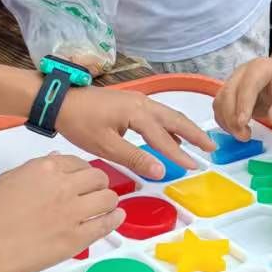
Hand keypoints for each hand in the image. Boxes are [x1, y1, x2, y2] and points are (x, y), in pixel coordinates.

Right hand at [0, 154, 123, 271]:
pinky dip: (114, 220)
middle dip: (98, 185)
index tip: (85, 179)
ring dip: (108, 202)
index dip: (84, 172)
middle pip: (98, 178)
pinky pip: (105, 225)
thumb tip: (57, 161)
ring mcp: (72, 213)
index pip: (79, 163)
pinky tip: (115, 218)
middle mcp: (63, 187)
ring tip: (107, 207)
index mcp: (46, 169)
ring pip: (108, 199)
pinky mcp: (76, 238)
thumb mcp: (10, 178)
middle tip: (95, 193)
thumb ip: (38, 169)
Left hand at [58, 87, 215, 180]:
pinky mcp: (130, 102)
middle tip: (211, 148)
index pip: (165, 138)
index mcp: (138, 113)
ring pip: (168, 115)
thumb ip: (135, 158)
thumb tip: (161, 171)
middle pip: (176, 119)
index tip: (196, 167)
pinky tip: (170, 137)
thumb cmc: (80, 123)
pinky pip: (157, 114)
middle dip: (195, 134)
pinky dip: (169, 125)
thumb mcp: (106, 145)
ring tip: (198, 143)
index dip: (181, 155)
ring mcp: (137, 100)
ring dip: (184, 129)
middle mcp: (143, 103)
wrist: (60, 101)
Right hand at [212, 56, 271, 139]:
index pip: (247, 85)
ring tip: (243, 135)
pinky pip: (219, 108)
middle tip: (244, 136)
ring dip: (226, 121)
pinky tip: (236, 130)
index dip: (243, 104)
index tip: (243, 123)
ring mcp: (232, 82)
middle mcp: (241, 72)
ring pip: (220, 102)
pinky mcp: (228, 93)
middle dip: (232, 118)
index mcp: (260, 68)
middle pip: (228, 94)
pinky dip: (224, 121)